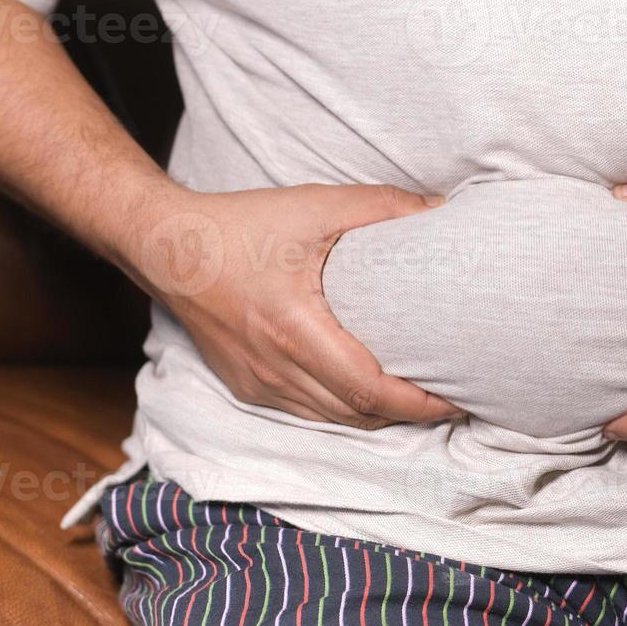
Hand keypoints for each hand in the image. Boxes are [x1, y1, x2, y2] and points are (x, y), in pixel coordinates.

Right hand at [130, 183, 463, 428]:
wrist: (167, 247)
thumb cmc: (240, 225)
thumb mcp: (314, 205)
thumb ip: (380, 206)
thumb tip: (439, 209)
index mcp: (294, 329)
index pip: (369, 390)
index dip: (419, 403)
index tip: (458, 399)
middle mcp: (275, 368)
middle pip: (357, 415)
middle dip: (410, 414)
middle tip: (454, 398)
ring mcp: (259, 383)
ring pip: (333, 420)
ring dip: (378, 415)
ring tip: (421, 398)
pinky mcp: (247, 385)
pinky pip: (307, 412)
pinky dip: (344, 409)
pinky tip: (369, 391)